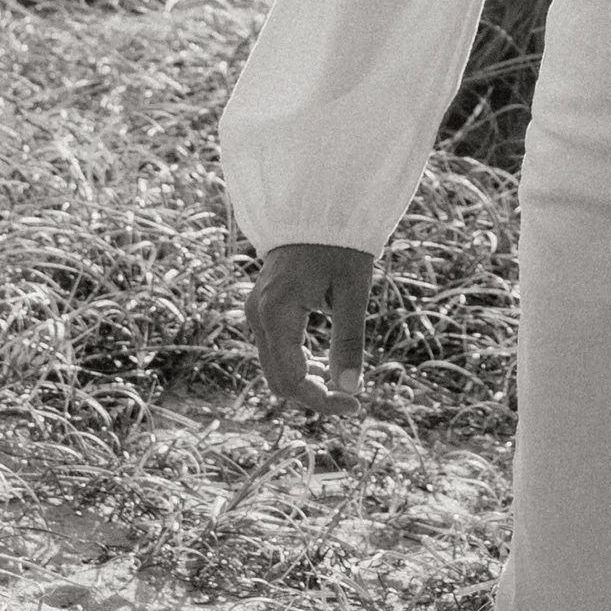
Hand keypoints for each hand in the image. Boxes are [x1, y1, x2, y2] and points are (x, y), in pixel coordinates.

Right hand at [245, 242, 373, 413]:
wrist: (317, 204)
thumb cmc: (339, 243)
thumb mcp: (353, 290)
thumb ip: (349, 341)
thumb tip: (350, 390)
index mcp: (276, 311)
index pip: (292, 379)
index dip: (321, 401)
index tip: (355, 405)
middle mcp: (257, 315)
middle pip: (278, 379)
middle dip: (314, 395)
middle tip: (352, 399)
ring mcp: (255, 311)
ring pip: (274, 368)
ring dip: (306, 381)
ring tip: (341, 382)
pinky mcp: (262, 308)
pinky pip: (274, 350)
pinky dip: (298, 363)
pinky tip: (325, 364)